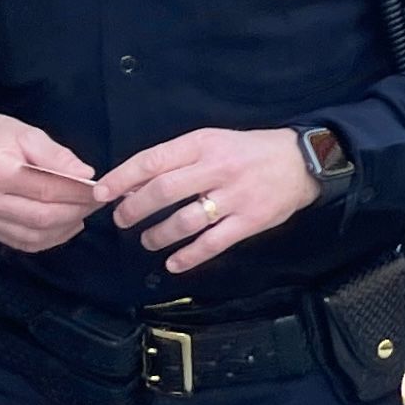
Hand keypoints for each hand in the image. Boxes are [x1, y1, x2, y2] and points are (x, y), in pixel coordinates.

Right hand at [0, 114, 98, 253]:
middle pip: (43, 216)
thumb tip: (85, 176)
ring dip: (67, 226)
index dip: (78, 192)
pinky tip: (67, 224)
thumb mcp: (29, 134)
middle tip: (97, 201)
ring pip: (37, 235)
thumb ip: (58, 156)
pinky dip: (52, 237)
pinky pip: (27, 243)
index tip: (100, 190)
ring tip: (84, 210)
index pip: (47, 189)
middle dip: (77, 211)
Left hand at [90, 128, 318, 273]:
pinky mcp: (250, 221)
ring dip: (158, 235)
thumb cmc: (250, 151)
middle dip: (135, 209)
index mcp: (204, 144)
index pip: (154, 161)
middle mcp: (217, 169)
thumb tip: (135, 183)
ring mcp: (235, 196)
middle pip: (164, 191)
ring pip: (185, 221)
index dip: (123, 178)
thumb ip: (179, 159)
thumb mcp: (214, 141)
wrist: (303, 161)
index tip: (101, 193)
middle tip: (121, 220)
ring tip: (147, 241)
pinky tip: (173, 263)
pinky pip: (213, 243)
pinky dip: (189, 257)